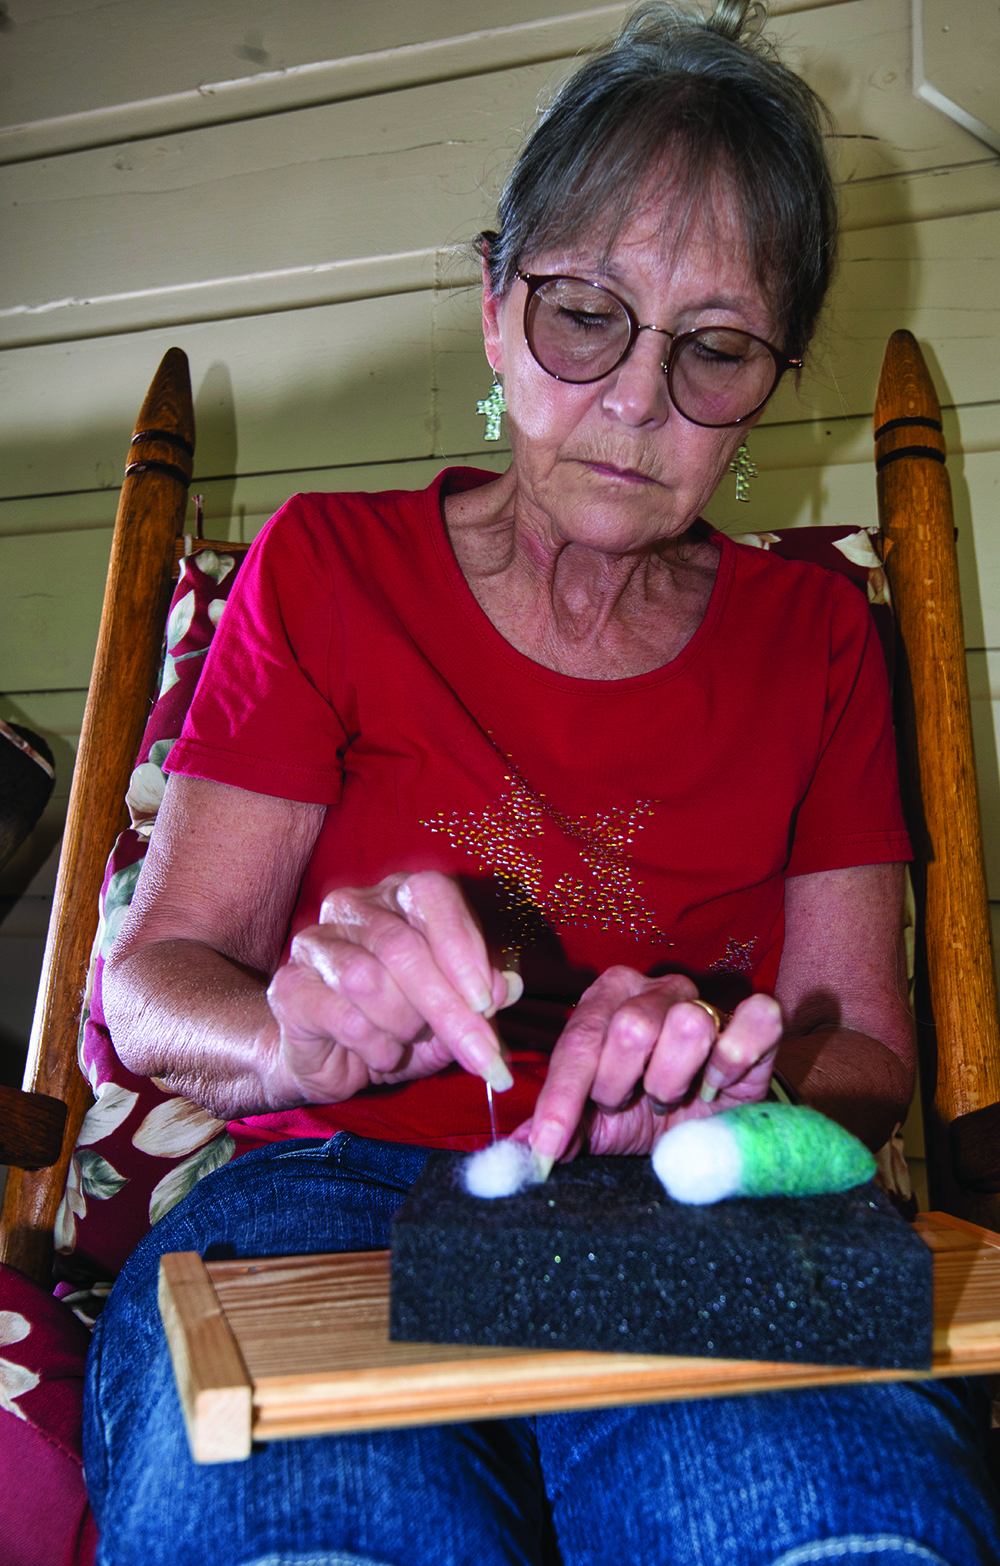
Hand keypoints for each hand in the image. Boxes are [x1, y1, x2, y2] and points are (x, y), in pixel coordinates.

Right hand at [265, 871, 515, 1105]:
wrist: (331, 1060)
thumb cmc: (399, 1024)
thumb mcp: (453, 1012)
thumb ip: (481, 996)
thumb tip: (508, 986)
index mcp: (400, 895)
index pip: (432, 895)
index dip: (462, 946)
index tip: (486, 1002)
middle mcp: (354, 907)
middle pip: (402, 946)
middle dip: (447, 1008)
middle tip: (480, 1054)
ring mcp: (315, 943)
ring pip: (367, 979)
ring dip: (403, 1023)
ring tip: (409, 1040)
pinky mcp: (290, 986)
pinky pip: (342, 1016)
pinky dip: (375, 1045)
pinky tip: (380, 1053)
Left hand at [523, 967, 782, 1166]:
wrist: (704, 1128)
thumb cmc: (641, 1115)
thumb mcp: (595, 1127)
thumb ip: (557, 1131)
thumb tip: (518, 1151)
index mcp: (604, 1000)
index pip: (577, 1042)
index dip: (562, 1098)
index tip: (548, 1147)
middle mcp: (652, 990)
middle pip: (631, 1027)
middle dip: (621, 1083)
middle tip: (625, 1102)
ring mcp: (704, 1001)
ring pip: (688, 1026)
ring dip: (672, 1079)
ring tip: (666, 1097)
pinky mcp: (755, 1020)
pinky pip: (754, 1020)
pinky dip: (733, 1060)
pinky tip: (715, 1086)